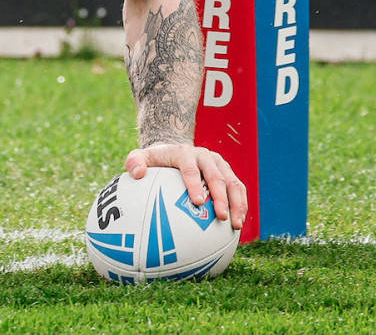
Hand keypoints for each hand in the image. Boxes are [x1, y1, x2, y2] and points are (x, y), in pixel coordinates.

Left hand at [126, 143, 247, 229]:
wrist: (176, 149)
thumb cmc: (156, 160)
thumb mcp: (140, 156)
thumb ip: (134, 162)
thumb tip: (137, 174)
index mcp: (185, 153)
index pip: (191, 168)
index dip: (195, 184)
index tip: (198, 202)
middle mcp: (205, 156)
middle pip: (216, 176)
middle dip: (221, 197)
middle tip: (221, 217)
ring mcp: (219, 164)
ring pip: (233, 182)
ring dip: (237, 203)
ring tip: (237, 225)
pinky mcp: (228, 172)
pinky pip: (238, 189)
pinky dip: (241, 205)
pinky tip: (238, 226)